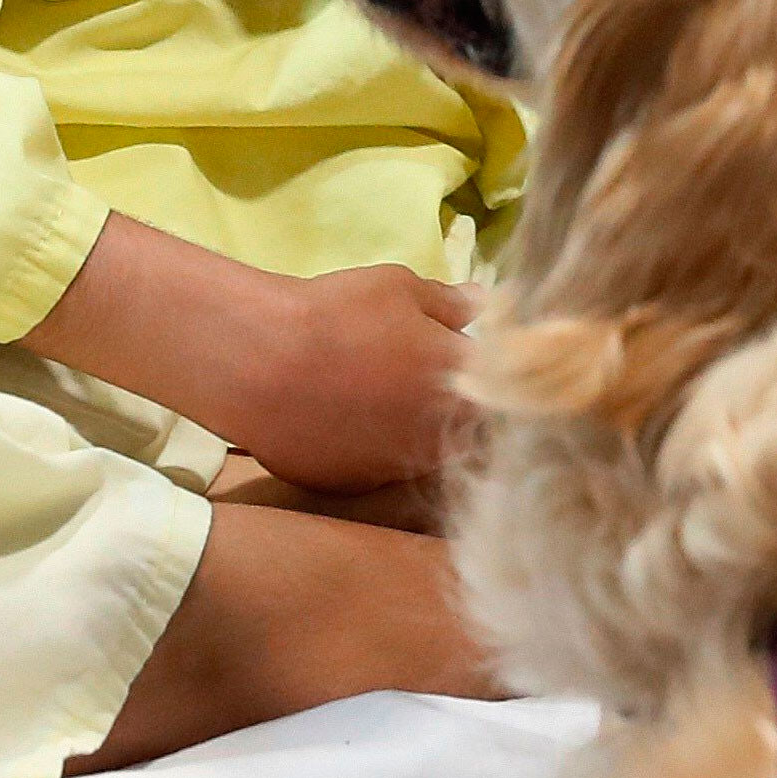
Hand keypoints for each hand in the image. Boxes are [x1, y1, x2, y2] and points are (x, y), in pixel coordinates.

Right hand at [27, 213, 477, 494]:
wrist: (260, 364)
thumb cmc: (337, 314)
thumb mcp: (399, 288)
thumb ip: (451, 302)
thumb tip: (486, 302)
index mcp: (465, 386)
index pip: (517, 395)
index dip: (515, 382)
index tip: (506, 368)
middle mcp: (441, 439)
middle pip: (480, 439)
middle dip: (477, 417)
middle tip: (456, 388)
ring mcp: (398, 470)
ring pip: (432, 462)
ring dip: (430, 438)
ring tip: (400, 405)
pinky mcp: (356, 489)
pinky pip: (384, 473)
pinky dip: (381, 453)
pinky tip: (359, 425)